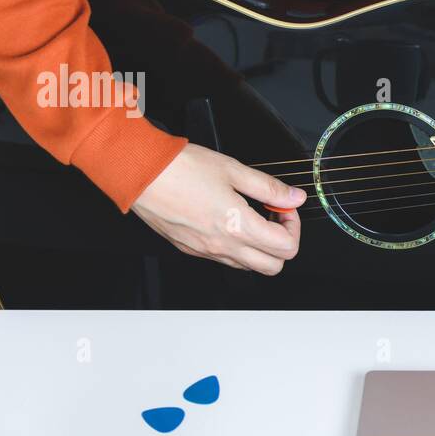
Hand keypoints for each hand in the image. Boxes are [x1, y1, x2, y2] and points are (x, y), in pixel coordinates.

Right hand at [131, 144, 304, 274]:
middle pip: (273, 266)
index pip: (286, 248)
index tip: (283, 207)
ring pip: (249, 266)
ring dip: (259, 247)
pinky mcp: (190, 249)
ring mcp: (206, 252)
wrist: (140, 173)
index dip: (293, 226)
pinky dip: (236, 247)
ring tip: (251, 217)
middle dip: (282, 243)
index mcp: (238, 226)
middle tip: (273, 216)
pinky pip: (224, 260)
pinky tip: (230, 221)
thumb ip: (269, 188)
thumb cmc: (181, 168)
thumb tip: (294, 198)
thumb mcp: (234, 170)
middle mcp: (223, 246)